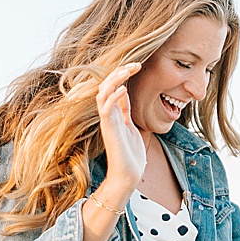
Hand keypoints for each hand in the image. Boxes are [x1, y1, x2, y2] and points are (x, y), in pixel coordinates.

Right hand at [95, 64, 146, 197]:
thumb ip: (126, 111)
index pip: (114, 87)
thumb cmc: (131, 155)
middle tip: (136, 64)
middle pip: (106, 86)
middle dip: (119, 72)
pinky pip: (106, 109)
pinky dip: (113, 97)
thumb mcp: (131, 127)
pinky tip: (123, 89)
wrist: (128, 176)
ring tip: (127, 71)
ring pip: (103, 94)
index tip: (137, 66)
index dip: (123, 74)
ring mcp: (107, 122)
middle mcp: (108, 116)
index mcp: (114, 114)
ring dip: (114, 80)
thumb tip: (124, 93)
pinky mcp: (109, 130)